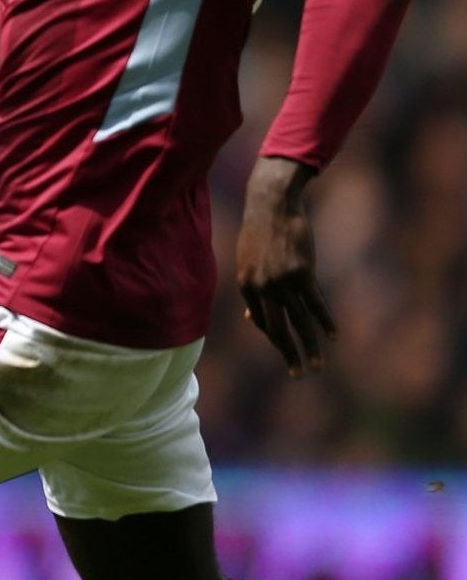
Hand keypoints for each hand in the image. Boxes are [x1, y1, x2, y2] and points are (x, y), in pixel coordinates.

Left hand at [237, 155, 333, 377]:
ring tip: (316, 365)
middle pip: (276, 329)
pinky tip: (333, 336)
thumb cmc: (260, 233)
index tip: (287, 347)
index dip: (276, 335)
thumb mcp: (249, 262)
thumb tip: (252, 318)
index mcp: (246, 287)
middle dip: (288, 353)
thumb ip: (253, 291)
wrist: (271, 205)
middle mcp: (261, 288)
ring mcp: (281, 282)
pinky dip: (325, 321)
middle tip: (299, 373)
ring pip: (297, 321)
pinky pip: (314, 303)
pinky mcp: (302, 273)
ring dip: (309, 345)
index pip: (262, 321)